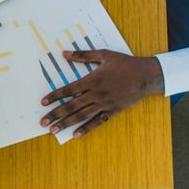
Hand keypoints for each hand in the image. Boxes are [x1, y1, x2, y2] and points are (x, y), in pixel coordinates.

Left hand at [40, 50, 163, 137]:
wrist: (146, 76)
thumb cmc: (125, 63)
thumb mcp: (104, 55)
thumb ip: (83, 55)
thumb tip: (65, 53)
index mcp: (92, 79)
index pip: (68, 90)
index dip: (55, 96)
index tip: (43, 102)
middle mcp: (96, 93)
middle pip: (72, 105)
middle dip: (56, 114)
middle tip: (43, 122)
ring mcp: (104, 104)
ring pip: (82, 115)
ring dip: (66, 123)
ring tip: (54, 130)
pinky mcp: (112, 111)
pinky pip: (97, 122)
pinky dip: (86, 129)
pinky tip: (75, 135)